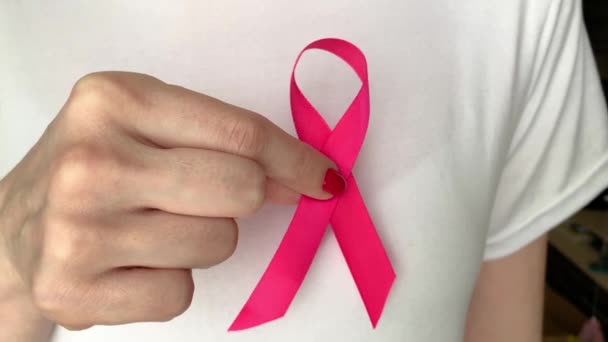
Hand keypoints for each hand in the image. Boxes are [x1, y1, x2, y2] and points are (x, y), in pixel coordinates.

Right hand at [0, 72, 340, 330]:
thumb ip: (221, 140)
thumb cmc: (91, 168)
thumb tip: (301, 175)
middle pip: (241, 190)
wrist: (11, 227)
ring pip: (218, 244)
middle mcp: (92, 161)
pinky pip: (182, 293)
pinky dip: (171, 280)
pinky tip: (133, 262)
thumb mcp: (147, 124)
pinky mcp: (75, 290)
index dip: (293, 159)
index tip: (320, 177)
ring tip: (150, 227)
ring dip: (201, 239)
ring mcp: (79, 228)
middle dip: (243, 199)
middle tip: (206, 196)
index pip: (240, 133)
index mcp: (113, 100)